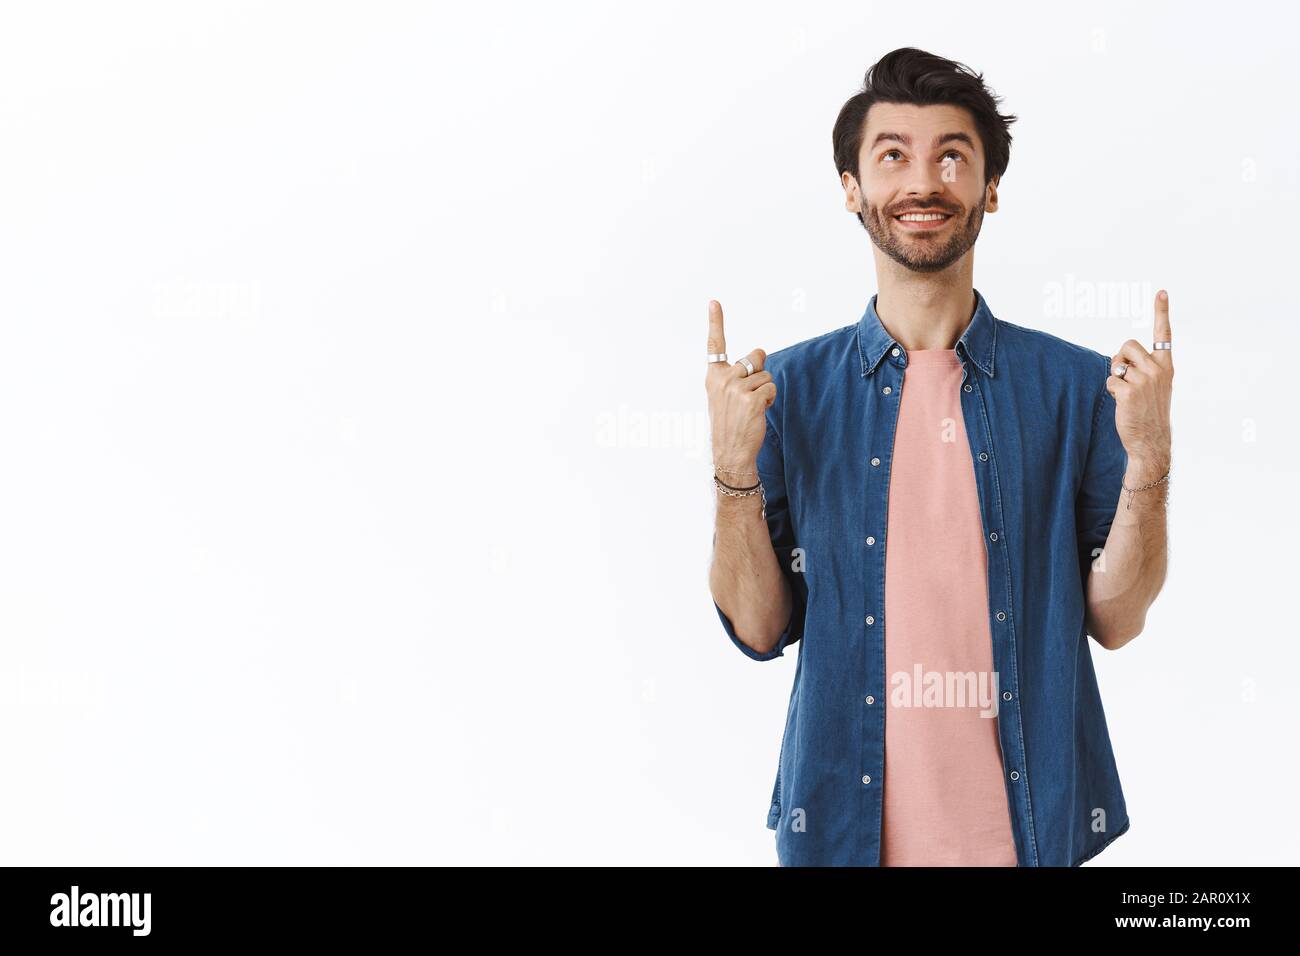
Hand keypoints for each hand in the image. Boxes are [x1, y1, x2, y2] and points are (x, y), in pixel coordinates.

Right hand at [705, 300, 775, 472]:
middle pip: (756, 356)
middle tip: (750, 394)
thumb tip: (760, 352)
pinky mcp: (752, 398)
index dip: (716, 322)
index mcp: (713, 377)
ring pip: (766, 375)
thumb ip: (738, 374)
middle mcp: (723, 379)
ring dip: (765, 391)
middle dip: (761, 370)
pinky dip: (770, 400)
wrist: (730, 453)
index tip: (714, 302)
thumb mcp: (725, 396)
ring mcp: (736, 388)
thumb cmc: (730, 424)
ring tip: (752, 408)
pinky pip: (771, 388)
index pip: (714, 346)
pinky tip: (758, 413)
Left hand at [1106, 289, 1173, 481]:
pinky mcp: (1129, 391)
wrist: (1151, 439)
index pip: (1164, 334)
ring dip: (1116, 376)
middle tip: (1126, 378)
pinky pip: (1109, 381)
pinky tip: (1123, 404)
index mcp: (1166, 365)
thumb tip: (1121, 359)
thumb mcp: (1155, 386)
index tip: (1161, 292)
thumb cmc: (1148, 411)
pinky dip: (1111, 391)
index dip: (1162, 311)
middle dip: (1120, 358)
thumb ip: (1144, 368)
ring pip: (1116, 363)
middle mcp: (1158, 369)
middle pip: (1127, 345)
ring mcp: (1145, 380)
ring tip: (1127, 393)